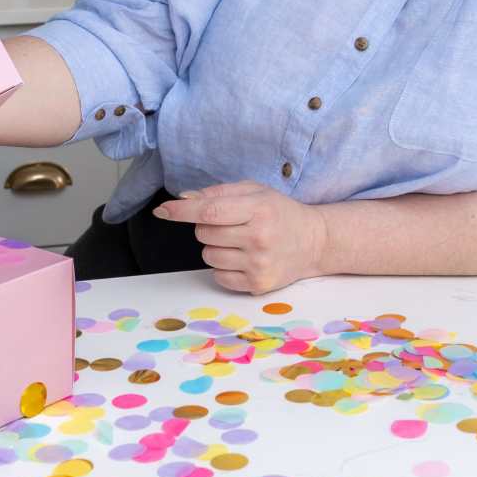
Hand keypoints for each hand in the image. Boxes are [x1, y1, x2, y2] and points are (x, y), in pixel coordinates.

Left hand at [154, 180, 327, 294]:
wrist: (314, 241)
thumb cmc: (280, 212)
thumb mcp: (255, 191)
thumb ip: (219, 193)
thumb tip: (184, 199)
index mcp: (258, 209)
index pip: (210, 211)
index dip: (182, 211)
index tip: (162, 210)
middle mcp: (258, 237)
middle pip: (204, 234)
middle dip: (208, 227)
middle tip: (233, 223)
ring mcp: (258, 264)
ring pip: (208, 256)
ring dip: (216, 247)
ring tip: (241, 241)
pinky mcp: (257, 285)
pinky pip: (218, 276)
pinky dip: (224, 267)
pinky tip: (244, 258)